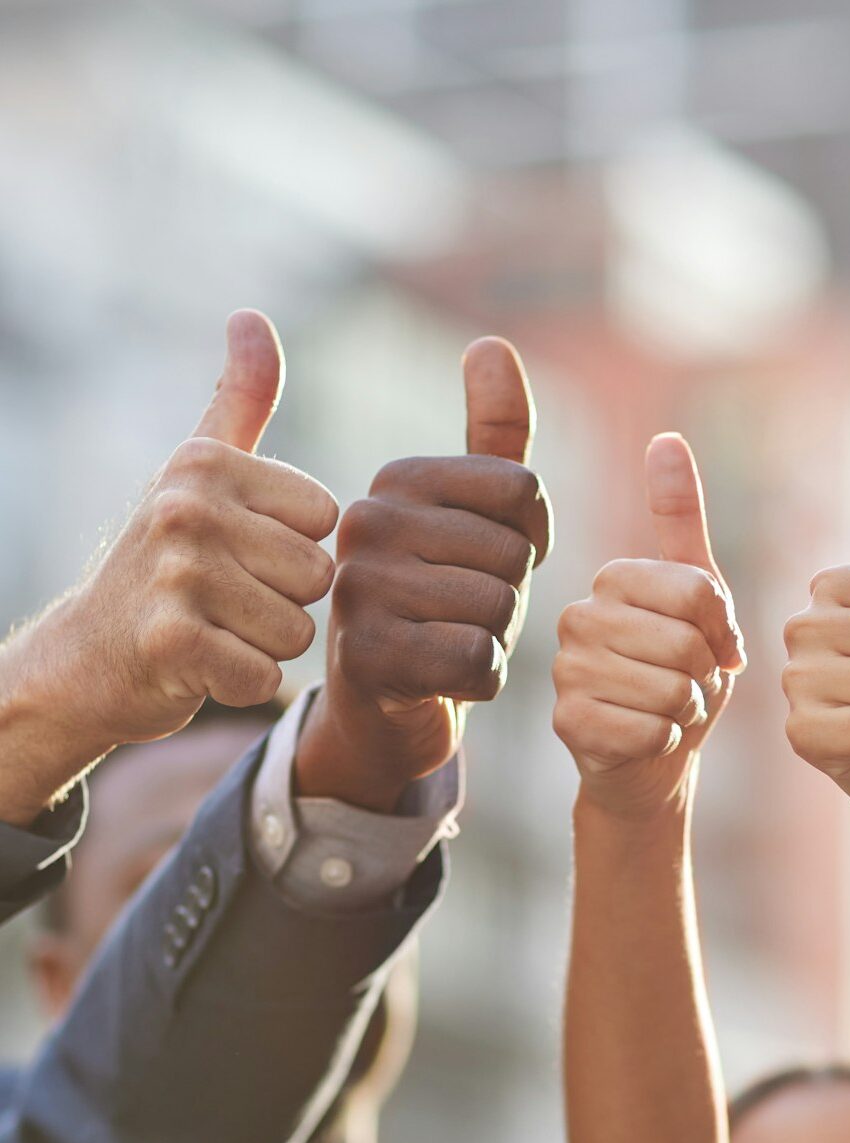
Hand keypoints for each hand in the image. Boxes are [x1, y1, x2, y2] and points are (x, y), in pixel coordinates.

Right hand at [0, 310, 334, 813]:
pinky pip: (267, 677)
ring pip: (299, 630)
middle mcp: (187, 508)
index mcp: (208, 464)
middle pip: (318, 577)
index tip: (241, 552)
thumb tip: (252, 316)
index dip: (294, 549)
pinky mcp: (171, 644)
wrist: (87, 657)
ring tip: (216, 629)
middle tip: (228, 600)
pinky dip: (243, 683)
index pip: (326, 520)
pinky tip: (203, 667)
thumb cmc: (164, 561)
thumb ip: (239, 399)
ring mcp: (174, 575)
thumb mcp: (199, 472)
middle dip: (286, 602)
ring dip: (266, 645)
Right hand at [296, 337, 551, 811]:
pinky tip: (445, 679)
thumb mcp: (472, 515)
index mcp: (396, 478)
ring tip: (449, 643)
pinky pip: (477, 660)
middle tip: (462, 614)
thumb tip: (491, 344)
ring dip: (496, 640)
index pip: (525, 490)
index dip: (530, 539)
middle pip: (514, 554)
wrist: (384, 706)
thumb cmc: (441, 603)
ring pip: (498, 608)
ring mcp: (356, 590)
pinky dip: (480, 680)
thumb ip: (492, 435)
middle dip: (511, 597)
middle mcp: (365, 522)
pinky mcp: (366, 658)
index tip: (487, 561)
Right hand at [553, 434, 744, 820]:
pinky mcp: (568, 723)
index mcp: (612, 578)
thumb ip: (682, 522)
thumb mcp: (697, 598)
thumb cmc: (680, 676)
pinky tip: (647, 740)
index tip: (713, 645)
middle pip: (686, 642)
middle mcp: (576, 616)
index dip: (723, 630)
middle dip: (705, 675)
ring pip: (670, 690)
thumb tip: (665, 438)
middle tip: (686, 685)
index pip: (699, 591)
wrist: (651, 763)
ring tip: (667, 711)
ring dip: (687, 711)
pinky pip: (650, 730)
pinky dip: (666, 742)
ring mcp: (566, 671)